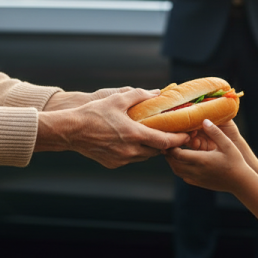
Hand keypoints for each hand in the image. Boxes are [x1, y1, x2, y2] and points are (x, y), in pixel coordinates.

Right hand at [36, 88, 189, 168]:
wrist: (70, 131)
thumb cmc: (93, 113)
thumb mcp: (117, 99)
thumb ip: (139, 96)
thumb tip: (156, 93)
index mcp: (134, 134)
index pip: (165, 142)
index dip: (179, 139)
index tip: (187, 135)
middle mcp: (130, 151)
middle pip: (157, 150)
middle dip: (166, 143)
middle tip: (172, 133)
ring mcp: (121, 159)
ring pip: (144, 156)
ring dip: (150, 147)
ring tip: (152, 135)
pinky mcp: (113, 164)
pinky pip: (131, 158)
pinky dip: (136, 151)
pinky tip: (132, 140)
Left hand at [165, 119, 249, 193]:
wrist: (241, 182)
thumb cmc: (235, 162)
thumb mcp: (227, 144)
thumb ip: (215, 132)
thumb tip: (204, 120)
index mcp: (202, 160)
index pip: (178, 154)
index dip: (171, 148)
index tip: (170, 139)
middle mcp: (197, 171)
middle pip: (174, 164)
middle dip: (168, 154)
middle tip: (167, 144)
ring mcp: (197, 179)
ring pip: (178, 172)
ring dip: (173, 162)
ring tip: (173, 152)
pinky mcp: (200, 184)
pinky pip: (184, 177)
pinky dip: (179, 170)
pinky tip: (183, 162)